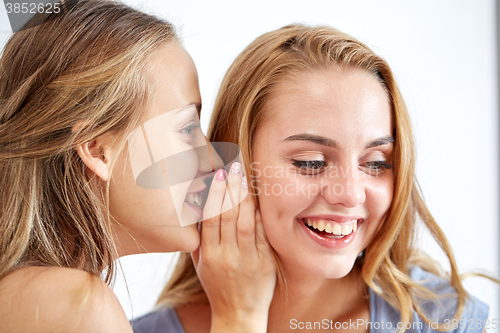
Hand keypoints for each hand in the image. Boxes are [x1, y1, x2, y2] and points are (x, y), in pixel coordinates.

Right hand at [192, 162, 275, 332]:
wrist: (238, 315)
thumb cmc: (217, 286)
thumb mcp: (201, 265)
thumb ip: (200, 239)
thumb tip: (200, 208)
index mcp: (208, 256)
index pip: (210, 218)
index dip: (214, 194)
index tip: (217, 175)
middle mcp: (227, 256)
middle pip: (228, 216)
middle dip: (230, 188)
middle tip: (233, 166)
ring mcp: (248, 260)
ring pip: (245, 222)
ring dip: (245, 197)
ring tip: (244, 178)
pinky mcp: (265, 263)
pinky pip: (263, 235)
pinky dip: (261, 216)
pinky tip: (259, 199)